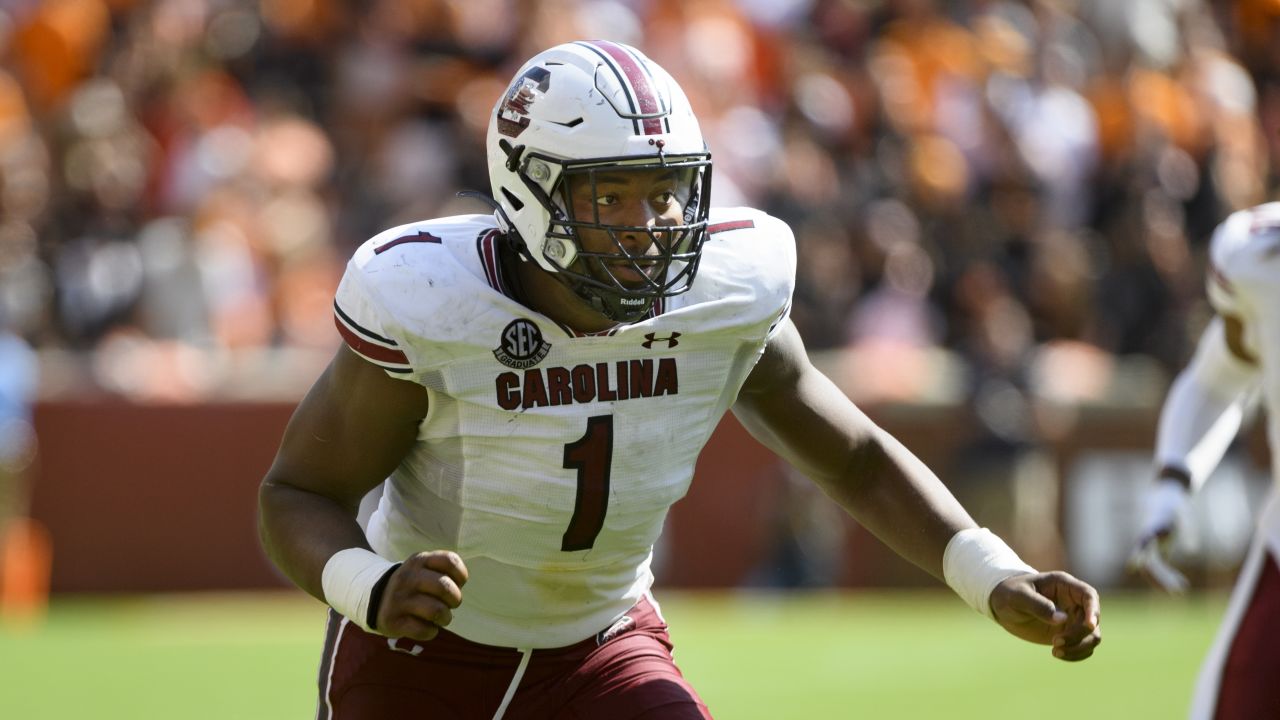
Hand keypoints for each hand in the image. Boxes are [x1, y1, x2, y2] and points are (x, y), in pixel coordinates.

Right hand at [376, 551, 468, 640]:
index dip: (461, 575)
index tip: (458, 583)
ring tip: (441, 618)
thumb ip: (444, 572)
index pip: (450, 561)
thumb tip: (459, 587)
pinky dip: (431, 632)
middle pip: (445, 587)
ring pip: (436, 611)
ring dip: (445, 618)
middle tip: (450, 604)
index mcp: (419, 560)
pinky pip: (423, 630)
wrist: (376, 599)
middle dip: (455, 599)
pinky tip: (426, 627)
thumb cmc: (413, 585)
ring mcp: (399, 599)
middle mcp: (408, 577)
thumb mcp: (424, 569)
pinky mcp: (393, 621)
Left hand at [989, 571, 1100, 661]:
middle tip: (1056, 642)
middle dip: (1079, 634)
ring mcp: (1073, 619)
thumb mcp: (1018, 596)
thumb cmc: (1009, 593)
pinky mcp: (1069, 634)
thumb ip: (1038, 605)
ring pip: (1092, 636)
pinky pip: (1084, 647)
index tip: (1089, 625)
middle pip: (1093, 620)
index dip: (1093, 610)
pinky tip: (1057, 654)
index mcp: (1063, 585)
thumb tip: (1062, 619)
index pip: (1089, 595)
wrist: (1002, 605)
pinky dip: (1076, 654)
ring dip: (1079, 647)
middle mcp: (1073, 602)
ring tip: (1055, 651)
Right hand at [1126, 478, 1189, 593]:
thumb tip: (1192, 551)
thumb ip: (1188, 531)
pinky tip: (1183, 584)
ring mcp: (1151, 546)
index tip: (1133, 568)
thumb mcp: (1185, 514)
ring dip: (1164, 581)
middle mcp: (1147, 540)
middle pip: (1148, 562)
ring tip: (1181, 593)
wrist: (1166, 496)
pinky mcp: (1158, 550)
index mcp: (1150, 528)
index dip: (1137, 557)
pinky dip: (1170, 576)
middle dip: (1160, 579)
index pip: (1142, 544)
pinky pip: (1160, 567)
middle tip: (1176, 593)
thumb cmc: (1175, 503)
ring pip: (1152, 569)